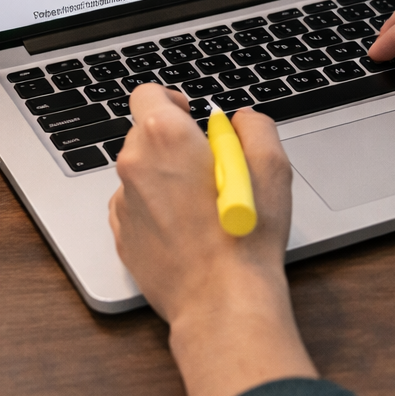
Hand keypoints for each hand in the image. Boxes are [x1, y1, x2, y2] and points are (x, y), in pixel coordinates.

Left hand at [109, 84, 315, 395]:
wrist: (221, 301)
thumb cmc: (245, 237)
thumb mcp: (272, 166)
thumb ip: (255, 126)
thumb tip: (240, 120)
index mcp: (165, 137)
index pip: (148, 94)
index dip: (172, 101)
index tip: (191, 116)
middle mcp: (135, 165)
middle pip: (144, 134)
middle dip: (174, 143)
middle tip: (210, 166)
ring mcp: (123, 203)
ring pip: (141, 173)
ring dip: (165, 178)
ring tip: (201, 206)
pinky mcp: (122, 236)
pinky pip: (135, 208)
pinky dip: (156, 210)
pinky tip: (186, 229)